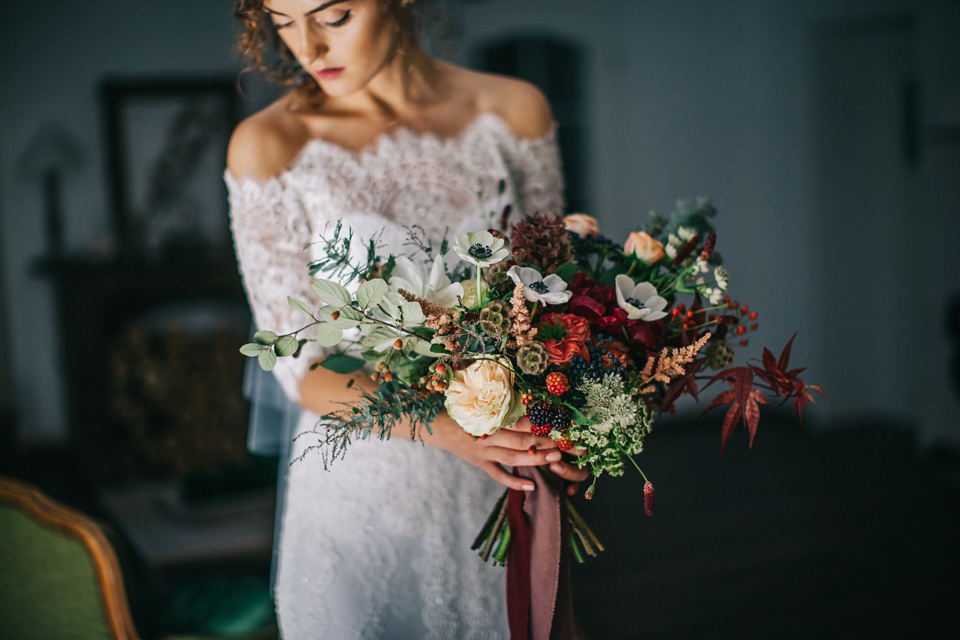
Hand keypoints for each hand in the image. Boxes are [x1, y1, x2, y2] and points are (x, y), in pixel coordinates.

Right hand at [426, 413, 588, 492]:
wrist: (435, 424)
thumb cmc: (462, 407)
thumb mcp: (479, 399)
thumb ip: (502, 401)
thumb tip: (530, 394)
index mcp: (490, 416)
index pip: (522, 420)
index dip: (543, 422)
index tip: (562, 422)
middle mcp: (488, 435)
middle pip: (522, 439)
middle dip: (547, 441)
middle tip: (569, 442)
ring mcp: (484, 451)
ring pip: (514, 457)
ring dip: (536, 458)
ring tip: (557, 458)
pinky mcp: (480, 464)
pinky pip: (499, 476)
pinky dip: (515, 482)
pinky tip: (532, 486)